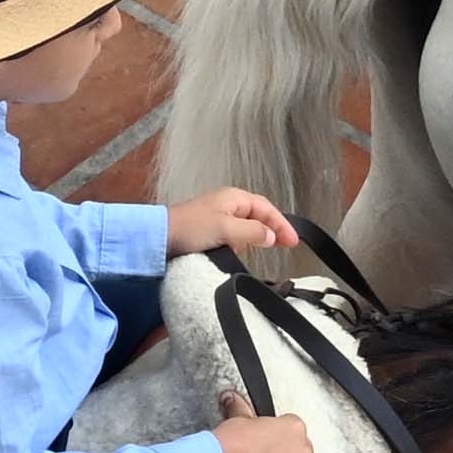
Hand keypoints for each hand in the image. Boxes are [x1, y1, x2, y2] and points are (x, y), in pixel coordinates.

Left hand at [168, 185, 304, 258]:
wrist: (159, 238)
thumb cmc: (190, 228)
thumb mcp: (227, 230)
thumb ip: (253, 232)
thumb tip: (271, 236)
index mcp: (234, 198)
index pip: (267, 209)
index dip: (282, 224)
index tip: (293, 241)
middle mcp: (227, 205)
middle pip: (258, 216)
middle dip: (273, 229)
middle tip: (286, 245)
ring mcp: (217, 218)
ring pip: (246, 227)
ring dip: (256, 237)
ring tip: (267, 250)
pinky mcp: (208, 231)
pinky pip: (233, 236)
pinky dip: (242, 244)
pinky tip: (241, 253)